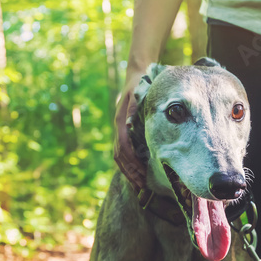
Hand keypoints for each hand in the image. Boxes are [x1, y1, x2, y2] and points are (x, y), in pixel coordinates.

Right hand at [114, 72, 147, 188]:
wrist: (136, 74)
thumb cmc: (139, 84)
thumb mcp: (137, 93)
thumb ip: (134, 108)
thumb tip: (129, 125)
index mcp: (120, 120)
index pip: (123, 146)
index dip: (132, 161)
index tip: (142, 172)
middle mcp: (118, 127)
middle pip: (119, 156)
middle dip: (130, 172)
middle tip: (142, 186)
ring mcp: (119, 130)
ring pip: (119, 156)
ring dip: (128, 171)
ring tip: (139, 185)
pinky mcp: (123, 131)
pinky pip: (123, 152)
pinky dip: (128, 164)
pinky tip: (137, 173)